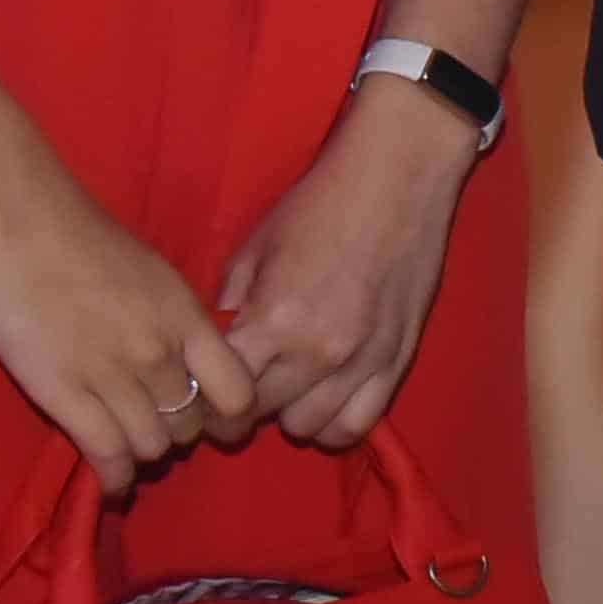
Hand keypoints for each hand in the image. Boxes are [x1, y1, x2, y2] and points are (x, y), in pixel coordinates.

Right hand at [0, 77, 266, 491]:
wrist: (12, 215)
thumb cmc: (76, 233)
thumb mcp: (150, 272)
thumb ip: (171, 317)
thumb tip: (185, 355)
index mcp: (186, 314)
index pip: (239, 391)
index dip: (233, 416)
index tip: (218, 422)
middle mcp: (160, 350)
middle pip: (193, 424)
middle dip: (181, 433)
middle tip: (160, 430)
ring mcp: (113, 375)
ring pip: (154, 446)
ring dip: (145, 453)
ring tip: (131, 448)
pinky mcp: (63, 394)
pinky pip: (107, 455)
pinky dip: (115, 478)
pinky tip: (113, 483)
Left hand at [212, 76, 483, 451]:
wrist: (399, 176)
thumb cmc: (320, 203)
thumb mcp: (256, 246)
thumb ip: (231, 302)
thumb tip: (215, 342)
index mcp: (276, 319)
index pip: (224, 393)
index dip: (206, 398)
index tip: (203, 392)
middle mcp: (318, 352)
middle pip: (263, 415)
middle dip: (241, 410)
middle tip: (240, 390)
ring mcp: (364, 361)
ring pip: (310, 427)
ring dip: (289, 414)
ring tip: (286, 389)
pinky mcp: (398, 359)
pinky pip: (359, 423)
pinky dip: (334, 423)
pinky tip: (323, 400)